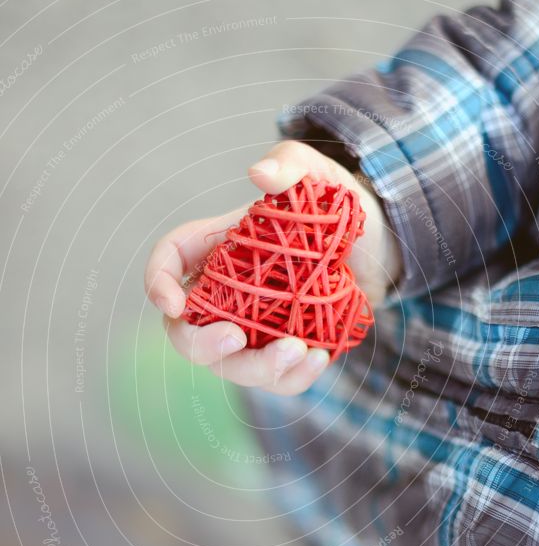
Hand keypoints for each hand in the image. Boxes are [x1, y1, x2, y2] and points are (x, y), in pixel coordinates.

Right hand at [144, 140, 401, 394]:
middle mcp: (222, 295)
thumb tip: (260, 173)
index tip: (174, 303)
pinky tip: (318, 359)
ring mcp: (249, 330)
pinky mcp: (279, 354)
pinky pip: (274, 381)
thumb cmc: (334, 208)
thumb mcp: (319, 176)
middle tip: (237, 338)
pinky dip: (292, 378)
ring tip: (300, 350)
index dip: (157, 284)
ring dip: (258, 368)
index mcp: (214, 248)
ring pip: (231, 366)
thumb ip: (291, 164)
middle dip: (203, 345)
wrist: (374, 249)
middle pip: (185, 333)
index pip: (167, 263)